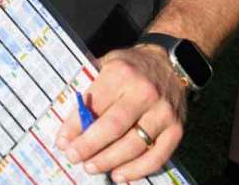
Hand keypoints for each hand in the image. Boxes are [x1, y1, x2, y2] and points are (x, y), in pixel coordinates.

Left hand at [57, 45, 187, 181]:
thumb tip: (68, 126)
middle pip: (113, 126)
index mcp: (120, 74)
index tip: (62, 141)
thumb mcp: (106, 65)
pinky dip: (137, 169)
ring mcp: (163, 112)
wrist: (170, 65)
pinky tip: (119, 175)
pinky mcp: (177, 128)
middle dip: (89, 146)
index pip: (93, 105)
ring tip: (91, 167)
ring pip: (134, 144)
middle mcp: (144, 92)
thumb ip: (90, 90)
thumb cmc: (130, 68)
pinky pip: (157, 155)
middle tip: (73, 157)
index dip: (75, 126)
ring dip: (109, 160)